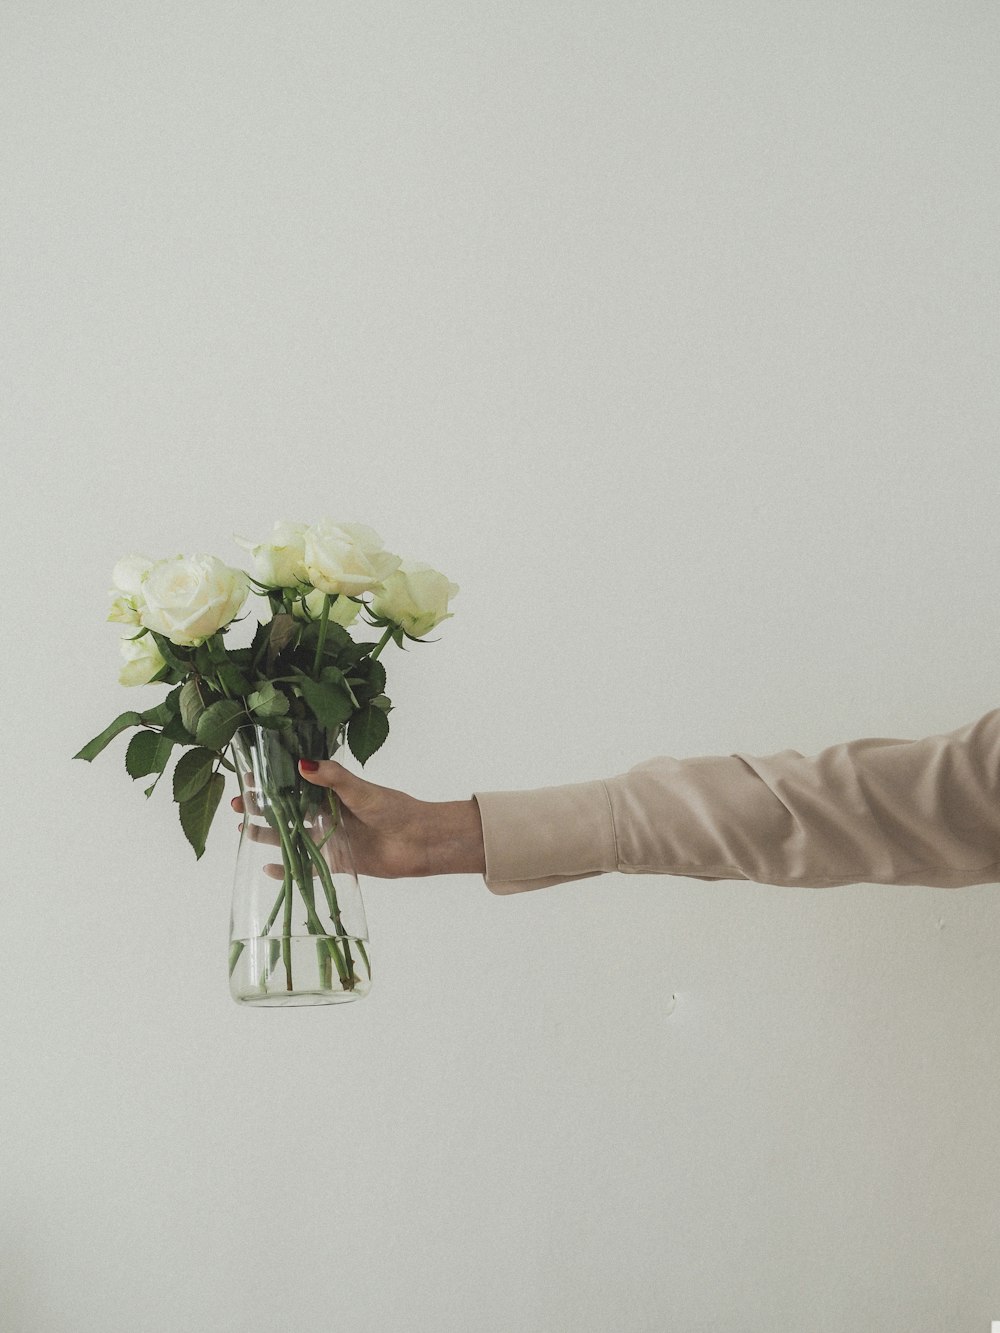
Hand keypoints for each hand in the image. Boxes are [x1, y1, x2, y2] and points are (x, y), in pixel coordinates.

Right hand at [231, 759, 485, 879]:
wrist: (420, 842)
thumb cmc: (394, 809)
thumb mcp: (361, 790)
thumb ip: (333, 778)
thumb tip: (301, 763)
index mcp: (333, 792)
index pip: (295, 783)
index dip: (272, 781)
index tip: (248, 776)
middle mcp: (328, 814)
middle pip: (287, 810)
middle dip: (262, 807)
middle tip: (237, 803)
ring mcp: (331, 839)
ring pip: (291, 836)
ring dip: (268, 834)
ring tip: (242, 829)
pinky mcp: (337, 862)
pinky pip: (307, 866)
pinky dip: (288, 868)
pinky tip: (267, 867)